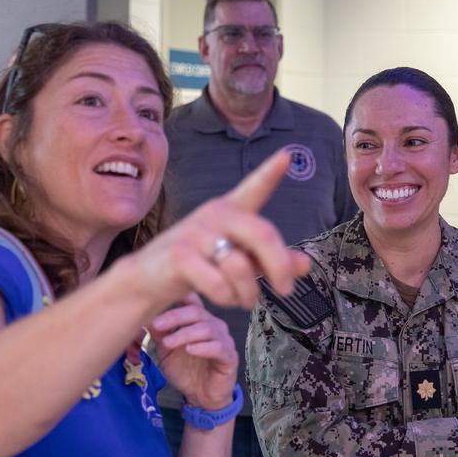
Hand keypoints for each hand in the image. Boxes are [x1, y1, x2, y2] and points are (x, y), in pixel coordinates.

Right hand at [131, 150, 311, 309]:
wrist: (150, 278)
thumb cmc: (202, 265)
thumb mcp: (240, 260)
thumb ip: (273, 261)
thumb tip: (307, 264)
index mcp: (232, 210)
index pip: (254, 188)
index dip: (271, 172)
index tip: (287, 156)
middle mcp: (216, 214)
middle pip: (262, 235)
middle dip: (280, 267)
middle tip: (286, 290)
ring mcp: (196, 232)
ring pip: (241, 266)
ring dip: (249, 292)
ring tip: (245, 300)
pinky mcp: (180, 255)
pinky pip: (219, 283)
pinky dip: (228, 299)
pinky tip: (225, 299)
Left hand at [149, 296, 238, 409]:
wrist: (201, 396)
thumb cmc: (186, 370)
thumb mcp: (166, 350)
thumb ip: (159, 333)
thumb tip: (143, 316)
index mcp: (199, 320)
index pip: (191, 301)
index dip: (177, 297)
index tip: (157, 301)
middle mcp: (214, 326)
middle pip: (197, 312)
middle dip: (175, 317)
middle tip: (157, 325)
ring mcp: (224, 340)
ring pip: (207, 329)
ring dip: (185, 334)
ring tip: (168, 343)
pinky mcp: (229, 357)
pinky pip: (218, 348)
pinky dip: (203, 347)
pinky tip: (189, 350)